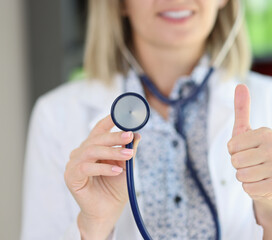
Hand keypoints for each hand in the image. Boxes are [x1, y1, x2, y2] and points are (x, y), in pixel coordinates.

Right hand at [64, 115, 140, 238]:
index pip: (99, 129)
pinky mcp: (71, 177)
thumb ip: (129, 151)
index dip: (109, 120)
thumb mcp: (126, 166)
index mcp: (94, 147)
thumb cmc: (115, 188)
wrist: (108, 212)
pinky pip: (86, 168)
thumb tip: (137, 135)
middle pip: (97, 139)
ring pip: (91, 151)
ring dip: (111, 152)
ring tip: (128, 156)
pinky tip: (117, 171)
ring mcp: (74, 164)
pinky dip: (103, 168)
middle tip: (130, 136)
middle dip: (115, 137)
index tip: (121, 114)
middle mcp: (81, 152)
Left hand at [227, 85, 271, 230]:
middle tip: (248, 163)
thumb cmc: (252, 154)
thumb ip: (242, 109)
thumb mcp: (244, 131)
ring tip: (254, 173)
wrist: (268, 183)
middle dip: (237, 165)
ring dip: (243, 176)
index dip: (232, 151)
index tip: (244, 150)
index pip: (232, 145)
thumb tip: (240, 84)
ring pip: (241, 175)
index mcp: (267, 133)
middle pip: (236, 160)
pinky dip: (249, 188)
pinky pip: (248, 188)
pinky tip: (259, 184)